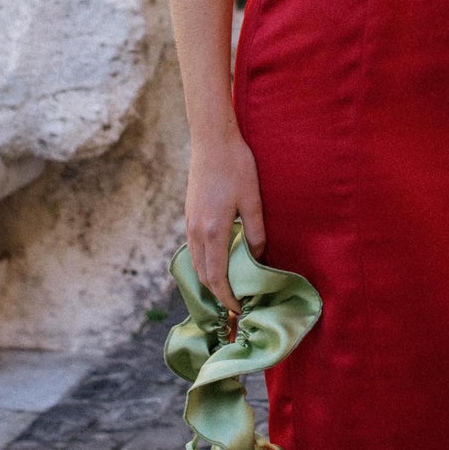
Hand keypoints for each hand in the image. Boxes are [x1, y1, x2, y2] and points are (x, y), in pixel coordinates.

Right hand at [185, 129, 265, 318]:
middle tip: (235, 305)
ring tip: (228, 288)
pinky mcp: (189, 214)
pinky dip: (205, 263)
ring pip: (196, 263)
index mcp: (213, 231)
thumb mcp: (252, 200)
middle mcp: (196, 231)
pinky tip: (219, 262)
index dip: (227, 297)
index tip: (239, 308)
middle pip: (203, 275)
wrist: (212, 140)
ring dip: (210, 280)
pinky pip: (194, 249)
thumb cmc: (236, 166)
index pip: (217, 278)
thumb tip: (259, 259)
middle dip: (217, 294)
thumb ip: (255, 233)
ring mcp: (189, 222)